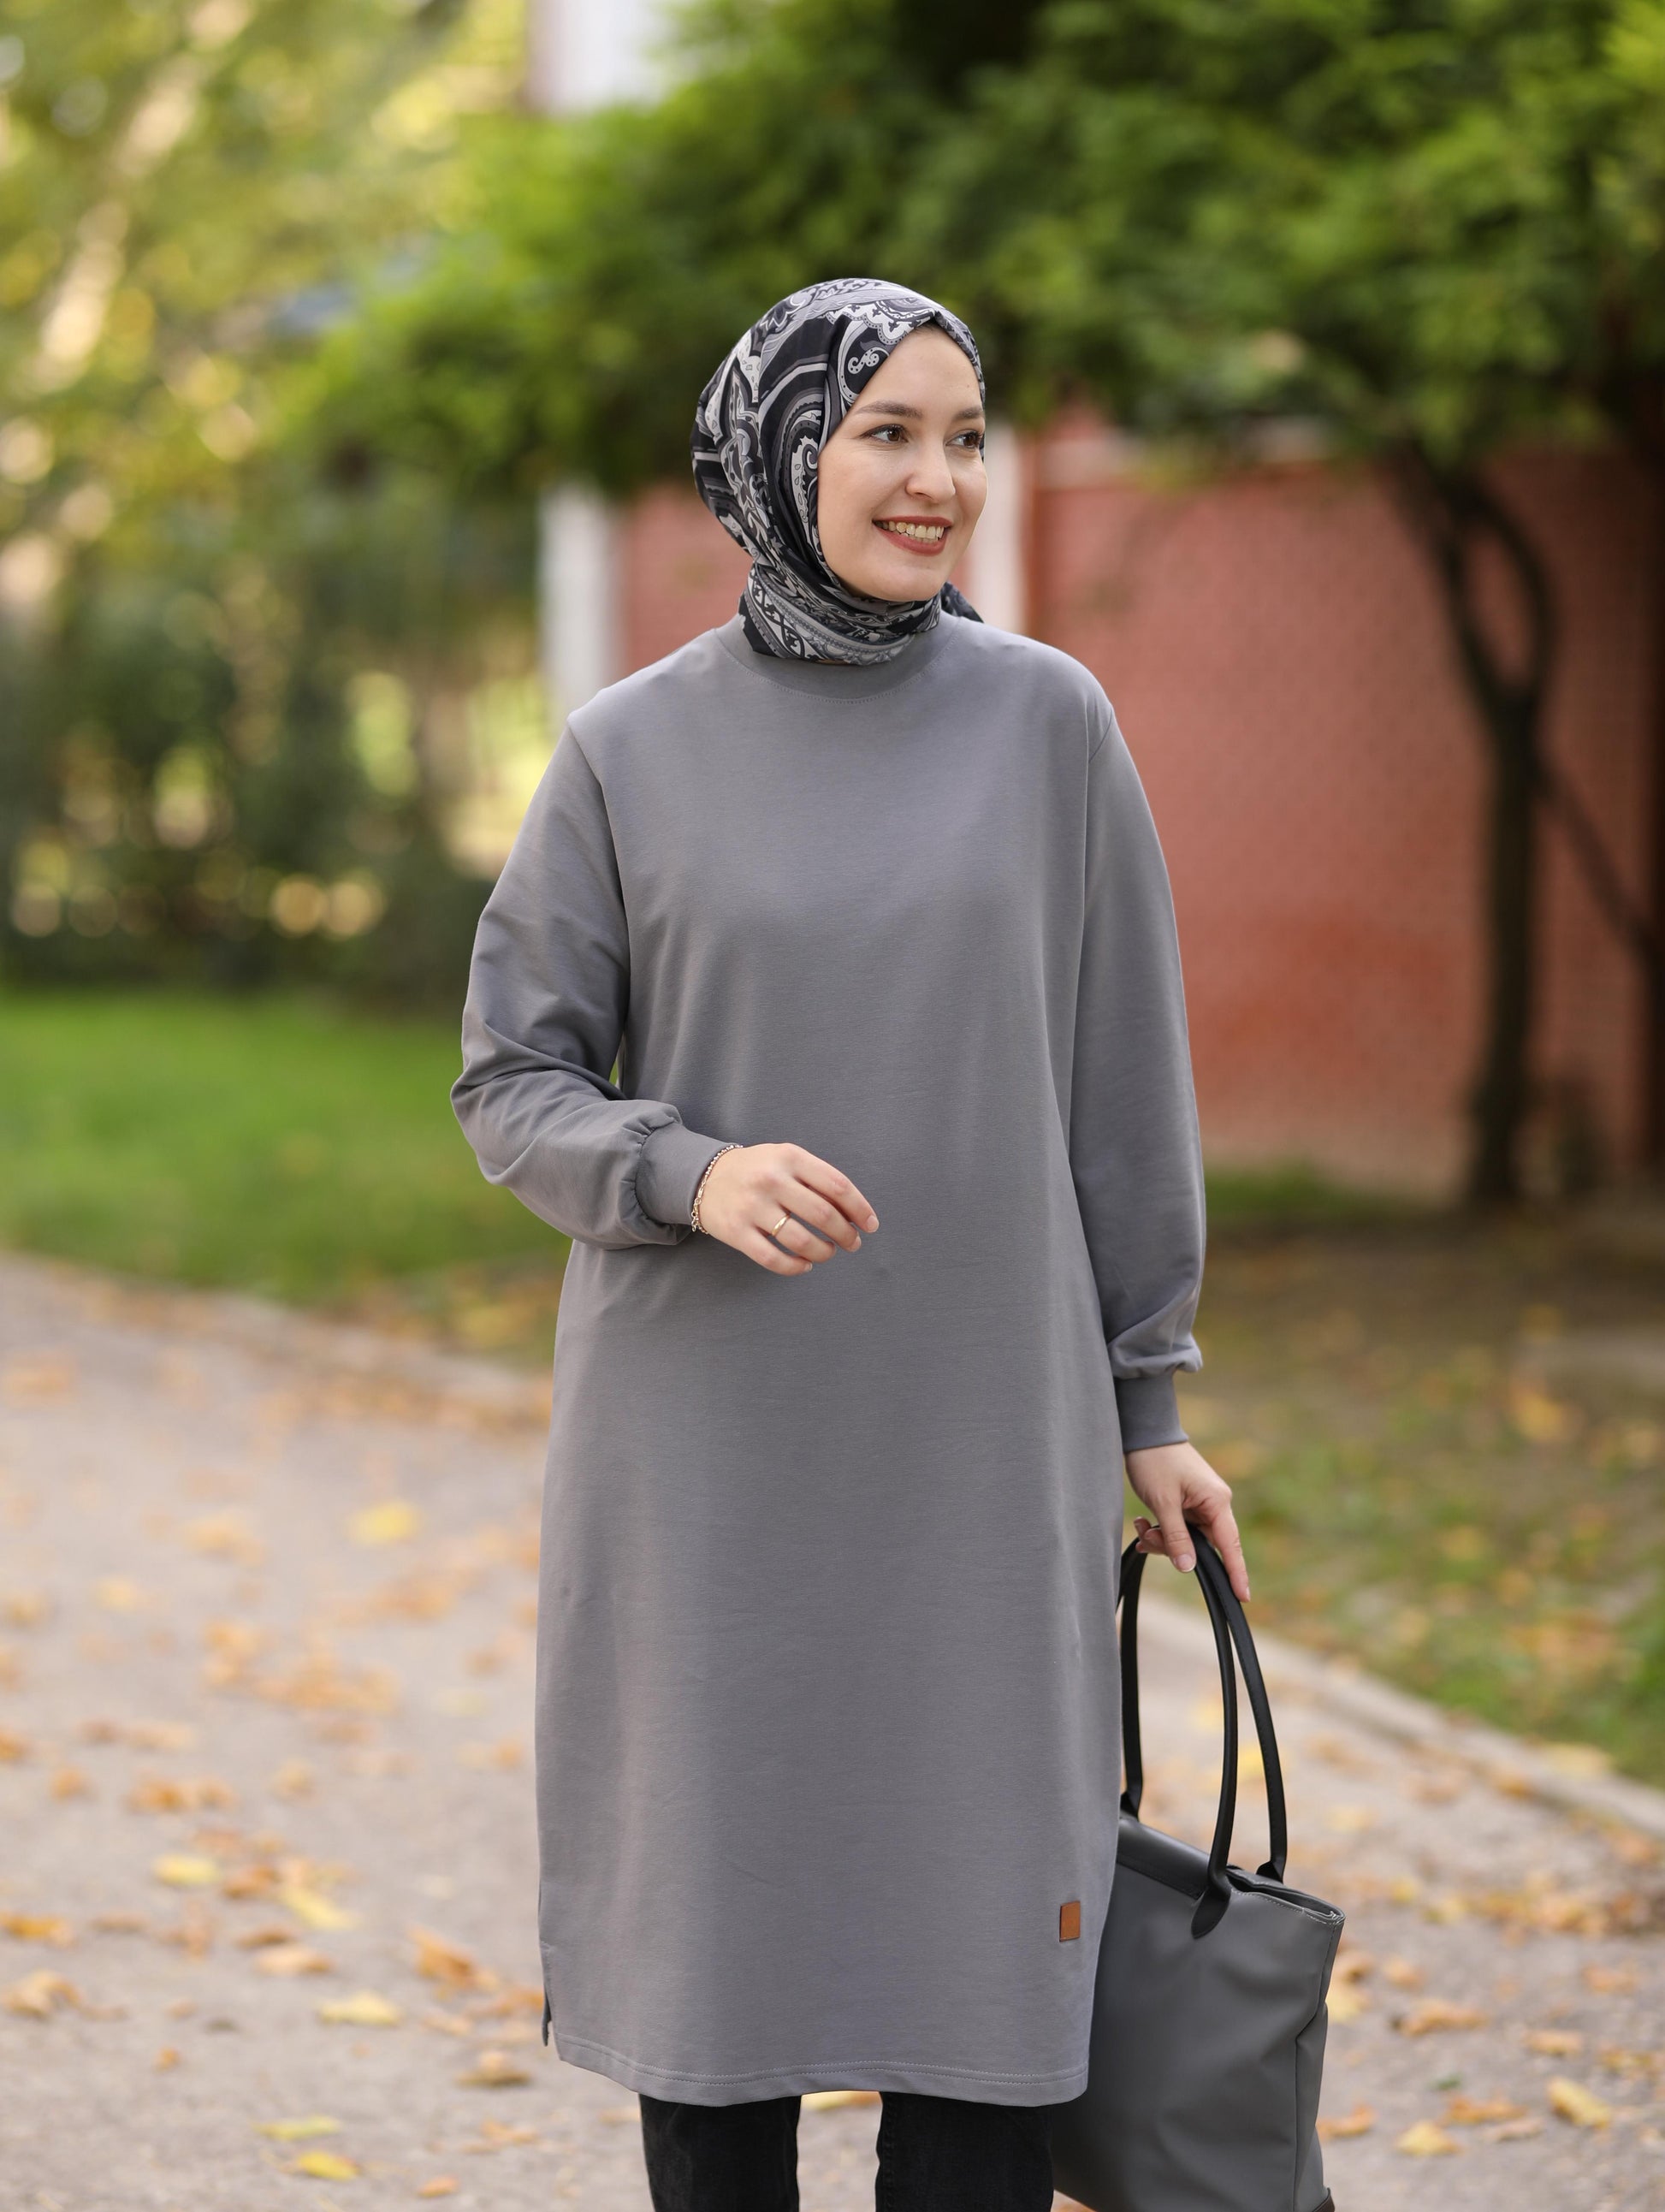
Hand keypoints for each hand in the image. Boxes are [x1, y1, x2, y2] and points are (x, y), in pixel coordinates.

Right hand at [697, 1144, 878, 1275]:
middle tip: (852, 1243)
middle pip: (823, 1215)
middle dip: (846, 1234)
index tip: (870, 1225)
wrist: (704, 1177)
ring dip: (823, 1252)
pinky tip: (805, 1264)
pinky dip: (796, 1266)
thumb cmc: (758, 1170)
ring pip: (800, 1240)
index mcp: (790, 1157)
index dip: (859, 1209)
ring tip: (828, 1252)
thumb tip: (855, 1212)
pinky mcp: (736, 1232)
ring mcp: (752, 1207)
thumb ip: (817, 1178)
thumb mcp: (786, 1159)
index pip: (837, 1185)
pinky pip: (773, 1259)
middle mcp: (771, 1180)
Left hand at [1125, 1439, 1249, 1602]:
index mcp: (1217, 1501)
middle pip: (1203, 1546)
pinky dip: (1161, 1531)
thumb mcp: (1163, 1501)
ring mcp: (1201, 1504)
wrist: (1144, 1432)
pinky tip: (1143, 1522)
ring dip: (1162, 1540)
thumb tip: (1188, 1568)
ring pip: (1187, 1539)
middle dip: (1173, 1550)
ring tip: (1141, 1526)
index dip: (1236, 1572)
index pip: (1230, 1545)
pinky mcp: (1188, 1503)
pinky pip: (1179, 1528)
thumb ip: (1175, 1536)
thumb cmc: (1156, 1461)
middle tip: (1148, 1540)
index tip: (1243, 1597)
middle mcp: (1214, 1504)